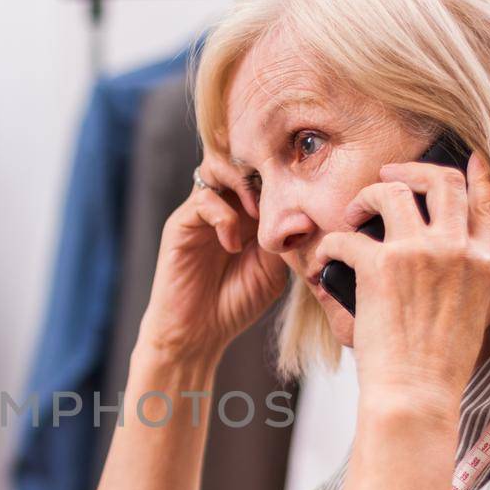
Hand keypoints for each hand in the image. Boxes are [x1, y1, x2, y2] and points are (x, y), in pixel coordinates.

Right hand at [136, 156, 289, 363]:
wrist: (198, 333)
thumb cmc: (236, 303)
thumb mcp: (274, 269)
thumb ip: (285, 236)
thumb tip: (308, 209)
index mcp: (247, 211)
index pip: (262, 170)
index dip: (282, 169)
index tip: (304, 185)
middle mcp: (223, 204)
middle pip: (238, 156)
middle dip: (262, 166)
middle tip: (281, 190)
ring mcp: (200, 212)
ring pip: (217, 166)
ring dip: (242, 183)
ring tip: (258, 215)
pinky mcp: (181, 225)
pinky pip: (203, 200)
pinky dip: (224, 217)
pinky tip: (233, 245)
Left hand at [322, 152, 489, 415]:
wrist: (416, 394)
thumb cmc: (436, 367)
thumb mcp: (473, 317)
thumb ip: (466, 281)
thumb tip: (444, 256)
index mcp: (484, 264)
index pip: (486, 204)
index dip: (478, 173)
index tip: (469, 158)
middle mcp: (456, 251)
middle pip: (442, 181)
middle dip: (410, 170)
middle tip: (387, 177)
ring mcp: (420, 254)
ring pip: (392, 192)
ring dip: (366, 196)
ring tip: (350, 214)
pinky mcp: (381, 266)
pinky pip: (345, 237)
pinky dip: (329, 245)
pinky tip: (323, 261)